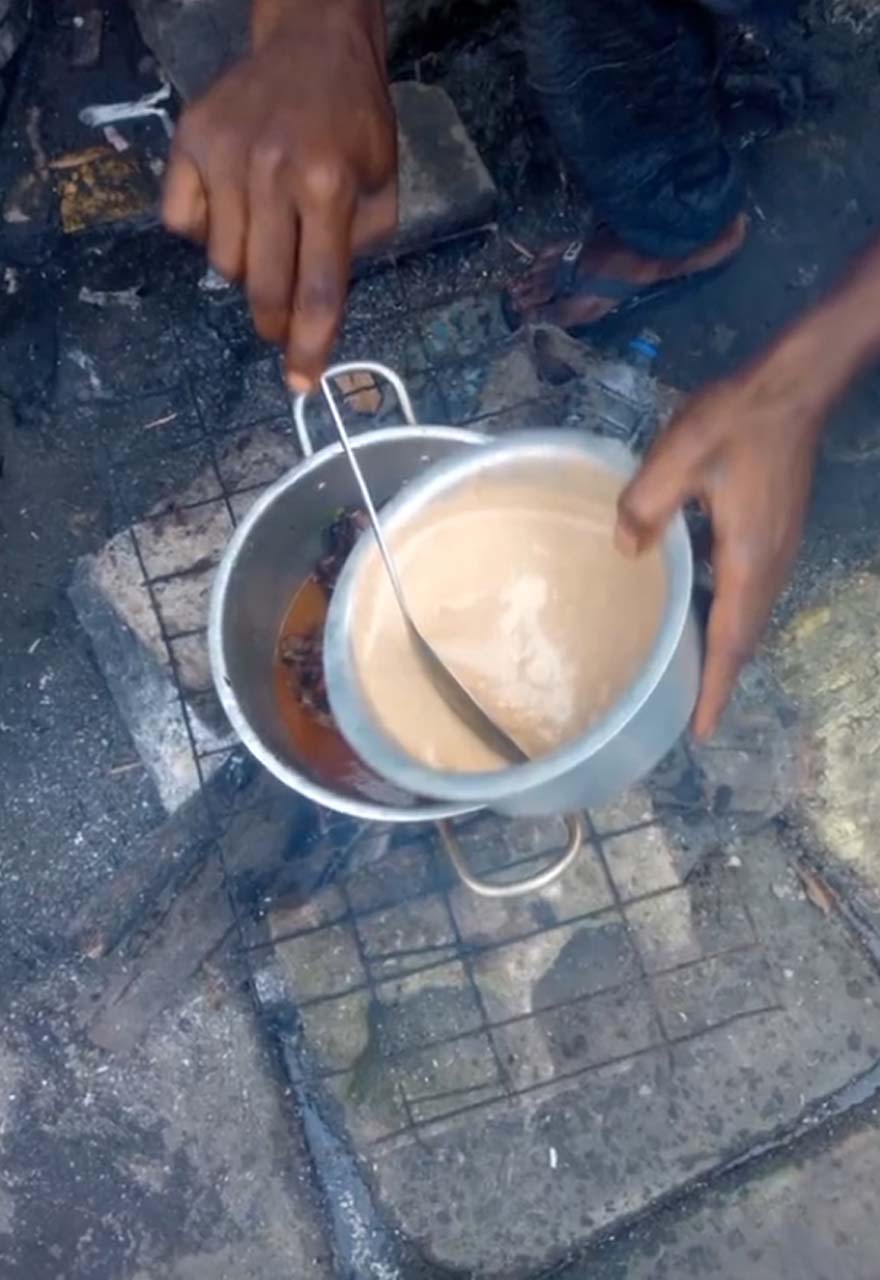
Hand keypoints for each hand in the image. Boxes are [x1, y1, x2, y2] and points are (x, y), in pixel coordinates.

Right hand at [161, 0, 396, 389]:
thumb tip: (320, 312)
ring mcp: (223, 156)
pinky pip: (182, 224)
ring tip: (265, 236)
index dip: (309, 347)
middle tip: (278, 327)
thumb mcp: (383, 187)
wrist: (312, 44)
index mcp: (329, 186)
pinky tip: (230, 210)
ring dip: (244, 270)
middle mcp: (272, 172)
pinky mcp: (187, 142)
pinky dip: (203, 233)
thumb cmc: (354, 122)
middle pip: (263, 288)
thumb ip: (358, 251)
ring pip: (221, 262)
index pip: (319, 290)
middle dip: (273, 324)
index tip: (301, 383)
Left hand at [616, 361, 823, 738]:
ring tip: (690, 672)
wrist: (792, 386)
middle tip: (689, 714)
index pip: (731, 641)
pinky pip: (749, 591)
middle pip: (744, 638)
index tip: (702, 732)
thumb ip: (645, 507)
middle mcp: (770, 566)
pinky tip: (697, 607)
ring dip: (724, 648)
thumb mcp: (677, 458)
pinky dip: (727, 615)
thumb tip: (626, 552)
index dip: (716, 688)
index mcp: (748, 560)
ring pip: (749, 616)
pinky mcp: (776, 532)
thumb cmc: (735, 421)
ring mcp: (779, 549)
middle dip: (719, 678)